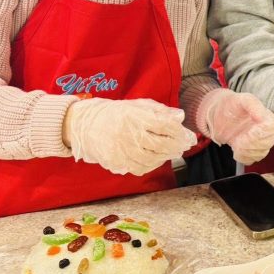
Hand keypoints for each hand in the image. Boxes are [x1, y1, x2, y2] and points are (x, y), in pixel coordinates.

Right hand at [63, 98, 196, 175]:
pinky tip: (157, 158)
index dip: (179, 131)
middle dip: (177, 145)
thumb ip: (160, 110)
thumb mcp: (138, 105)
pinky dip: (153, 164)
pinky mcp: (117, 162)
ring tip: (173, 151)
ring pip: (153, 159)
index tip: (186, 133)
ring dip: (167, 156)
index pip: (165, 125)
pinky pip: (141, 168)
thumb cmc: (117, 113)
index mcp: (135, 116)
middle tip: (184, 145)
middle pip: (161, 144)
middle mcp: (129, 134)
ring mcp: (123, 150)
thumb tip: (180, 117)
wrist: (87, 125)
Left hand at [196, 89, 273, 164]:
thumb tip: (262, 116)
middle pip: (268, 143)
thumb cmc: (231, 104)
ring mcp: (259, 141)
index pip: (271, 128)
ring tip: (237, 143)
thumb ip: (253, 105)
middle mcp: (265, 130)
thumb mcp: (241, 99)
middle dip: (252, 143)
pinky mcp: (251, 150)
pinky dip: (243, 157)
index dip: (260, 133)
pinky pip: (252, 159)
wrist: (219, 113)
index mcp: (267, 116)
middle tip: (239, 139)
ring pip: (261, 153)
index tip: (249, 132)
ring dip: (246, 151)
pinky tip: (237, 149)